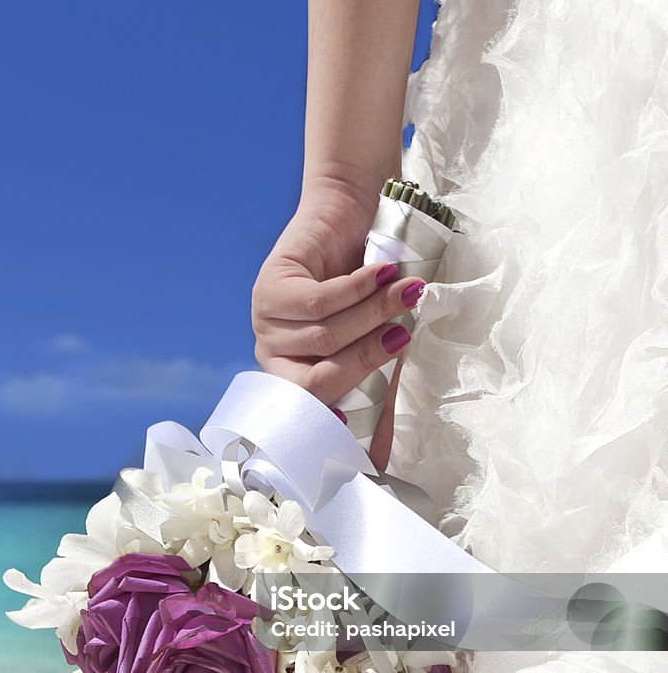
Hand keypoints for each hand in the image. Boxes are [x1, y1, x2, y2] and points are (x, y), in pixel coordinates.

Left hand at [251, 176, 422, 469]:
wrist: (352, 212)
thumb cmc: (370, 281)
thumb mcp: (378, 337)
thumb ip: (378, 387)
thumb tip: (381, 461)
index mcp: (291, 372)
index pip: (308, 409)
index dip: (330, 420)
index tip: (355, 427)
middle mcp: (272, 351)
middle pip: (316, 379)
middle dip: (365, 359)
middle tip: (403, 334)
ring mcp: (265, 320)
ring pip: (323, 338)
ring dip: (371, 316)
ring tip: (406, 292)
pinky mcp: (271, 286)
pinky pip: (319, 302)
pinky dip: (357, 291)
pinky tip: (383, 273)